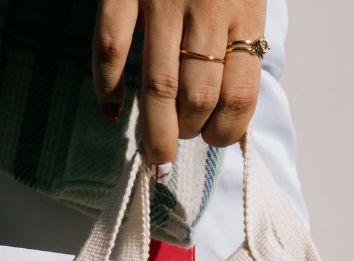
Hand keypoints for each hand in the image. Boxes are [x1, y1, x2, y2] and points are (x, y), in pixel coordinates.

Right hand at [93, 0, 266, 167]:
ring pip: (158, 86)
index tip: (213, 140)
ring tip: (152, 154)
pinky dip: (108, 85)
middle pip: (198, 98)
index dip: (225, 133)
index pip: (239, 97)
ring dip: (153, 129)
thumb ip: (239, 38)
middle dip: (187, 134)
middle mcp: (207, 9)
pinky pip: (112, 46)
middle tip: (176, 145)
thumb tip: (226, 106)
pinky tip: (112, 106)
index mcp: (245, 13)